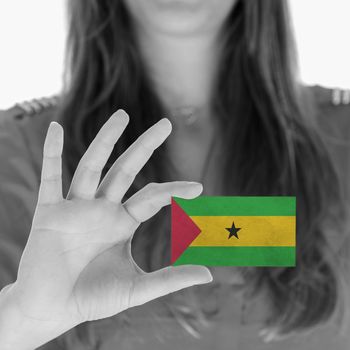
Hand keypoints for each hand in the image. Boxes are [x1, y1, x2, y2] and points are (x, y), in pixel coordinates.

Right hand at [2, 110, 211, 347]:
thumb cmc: (92, 299)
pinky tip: (55, 128)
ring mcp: (75, 208)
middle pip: (126, 170)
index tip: (199, 188)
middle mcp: (102, 209)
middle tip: (167, 124)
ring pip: (92, 166)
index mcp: (122, 223)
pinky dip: (51, 153)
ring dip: (106, 141)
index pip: (153, 197)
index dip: (175, 190)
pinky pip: (49, 177)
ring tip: (123, 115)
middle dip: (145, 147)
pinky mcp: (49, 213)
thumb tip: (210, 276)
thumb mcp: (136, 288)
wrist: (52, 311)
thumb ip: (170, 280)